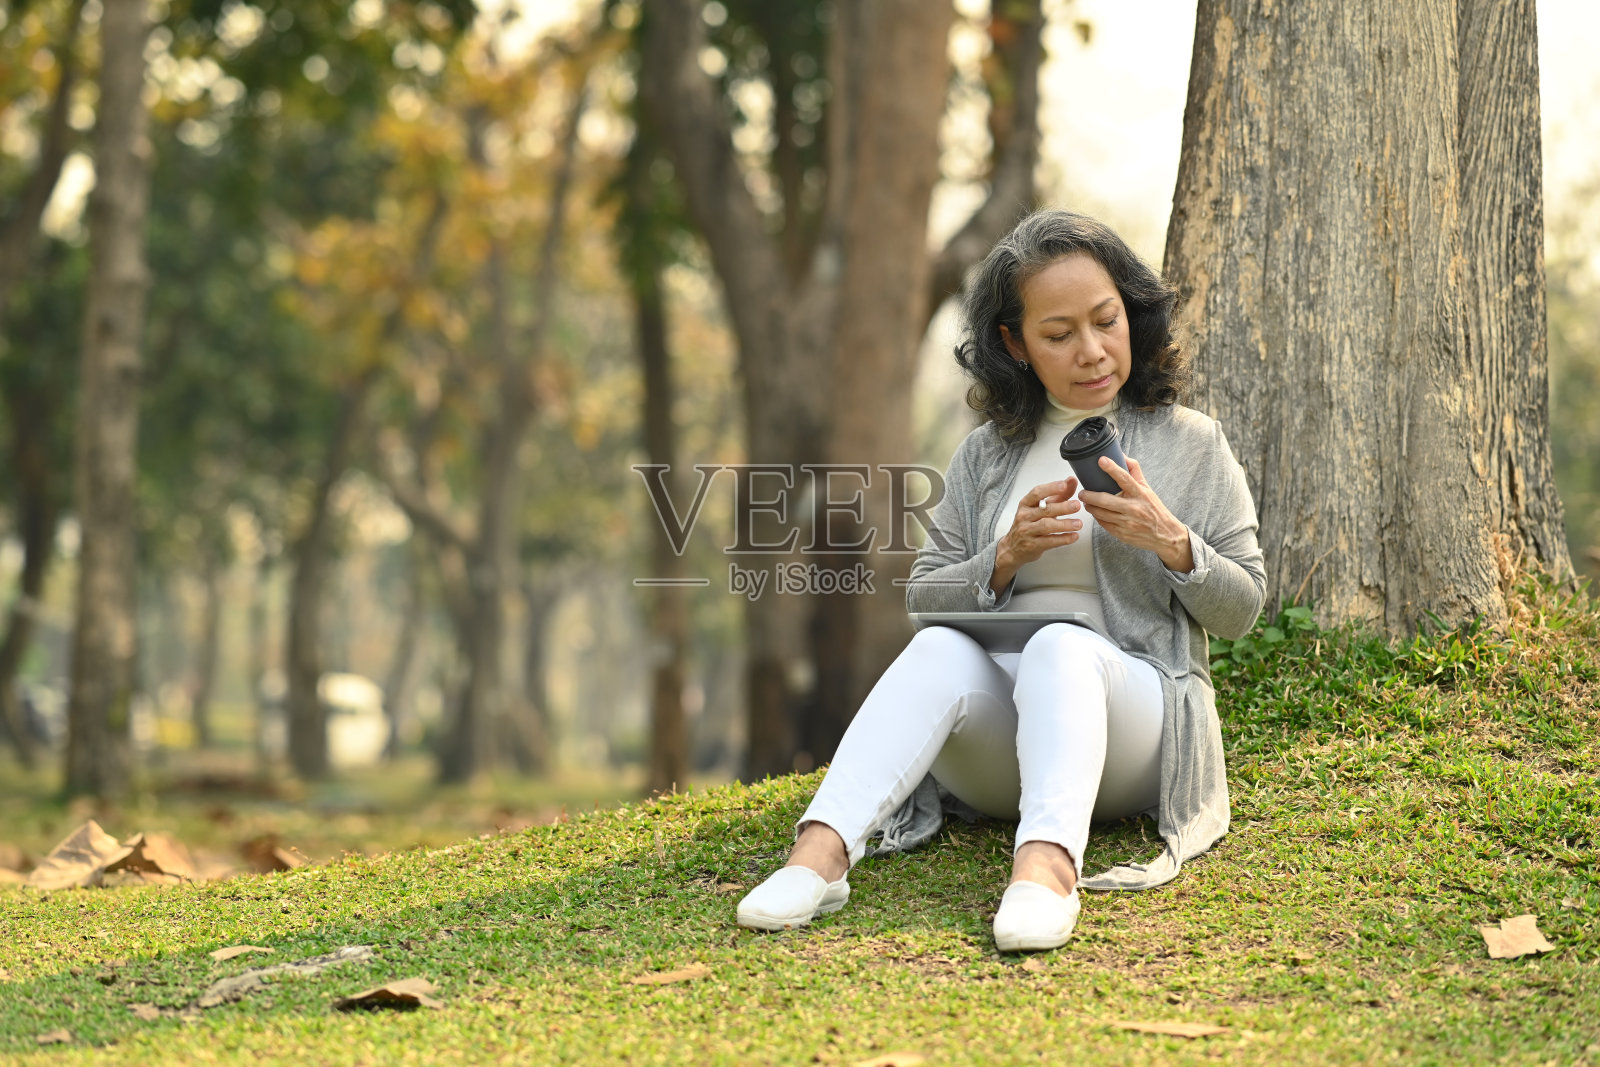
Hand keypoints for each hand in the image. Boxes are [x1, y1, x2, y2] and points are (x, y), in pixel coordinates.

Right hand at [990, 477, 1081, 594]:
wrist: (1013, 548)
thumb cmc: (1029, 524)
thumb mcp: (1040, 508)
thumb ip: (1058, 495)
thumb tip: (1072, 481)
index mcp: (1026, 504)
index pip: (1037, 493)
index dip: (1051, 488)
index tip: (1064, 485)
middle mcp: (1024, 516)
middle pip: (1045, 510)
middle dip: (1062, 507)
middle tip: (1077, 505)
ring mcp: (1027, 531)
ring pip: (1046, 526)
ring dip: (1064, 524)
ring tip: (1078, 523)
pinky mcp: (1032, 545)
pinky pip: (1050, 541)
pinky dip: (1063, 539)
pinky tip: (1074, 536)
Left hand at [1079, 456, 1194, 572]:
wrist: (1165, 535)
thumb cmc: (1154, 509)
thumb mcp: (1147, 489)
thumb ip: (1135, 472)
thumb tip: (1122, 456)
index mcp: (1140, 494)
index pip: (1125, 478)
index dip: (1111, 468)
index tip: (1101, 460)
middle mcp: (1133, 508)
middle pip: (1105, 500)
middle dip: (1089, 495)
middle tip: (1082, 492)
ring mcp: (1127, 522)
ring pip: (1100, 513)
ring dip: (1090, 506)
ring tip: (1086, 501)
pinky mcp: (1121, 534)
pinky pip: (1103, 524)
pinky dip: (1097, 517)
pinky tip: (1096, 512)